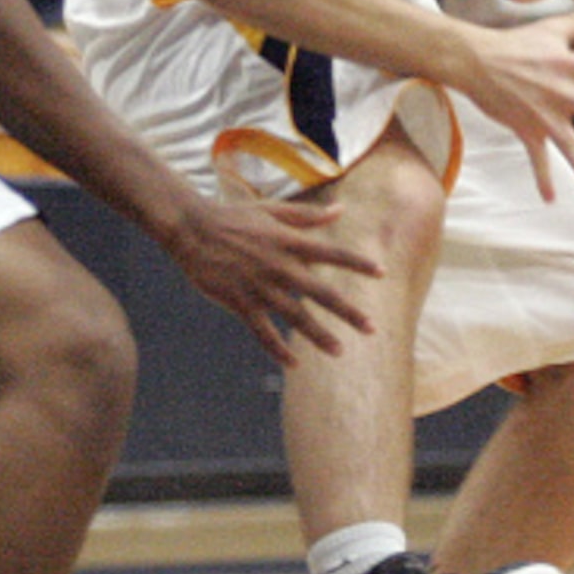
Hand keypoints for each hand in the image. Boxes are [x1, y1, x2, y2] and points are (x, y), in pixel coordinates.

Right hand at [166, 199, 380, 367]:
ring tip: (340, 351)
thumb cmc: (233, 217)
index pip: (331, 253)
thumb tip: (341, 211)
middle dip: (348, 311)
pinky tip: (293, 363)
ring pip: (295, 316)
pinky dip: (278, 348)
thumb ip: (308, 216)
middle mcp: (279, 265)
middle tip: (371, 328)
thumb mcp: (272, 211)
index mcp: (288, 241)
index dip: (357, 262)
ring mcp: (259, 285)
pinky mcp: (239, 301)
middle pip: (321, 292)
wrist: (192, 228)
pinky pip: (262, 331)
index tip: (382, 273)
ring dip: (319, 335)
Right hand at [465, 0, 573, 200]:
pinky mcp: (525, 128)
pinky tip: (551, 199)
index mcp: (568, 66)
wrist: (474, 61)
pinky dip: (543, 179)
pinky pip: (536, 159)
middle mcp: (559, 92)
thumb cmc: (514, 43)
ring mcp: (542, 114)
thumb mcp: (549, 28)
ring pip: (566, 144)